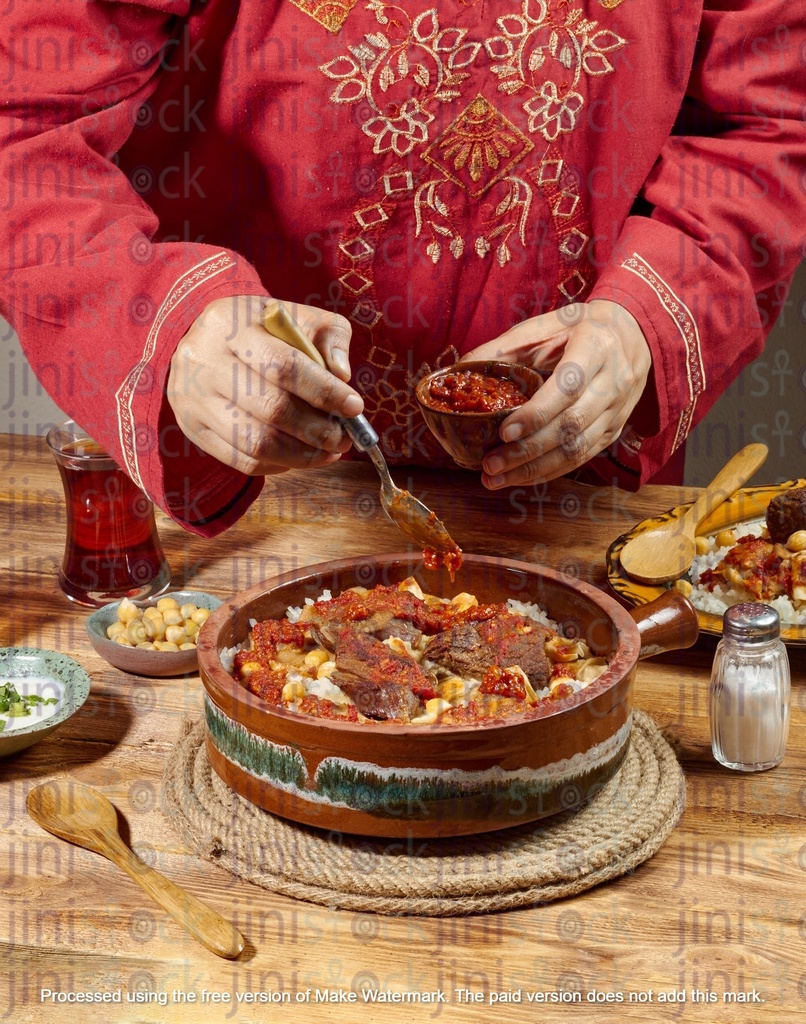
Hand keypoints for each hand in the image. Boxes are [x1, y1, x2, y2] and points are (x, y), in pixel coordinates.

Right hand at [167, 296, 363, 475]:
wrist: (200, 342)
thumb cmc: (260, 331)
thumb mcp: (294, 317)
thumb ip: (328, 336)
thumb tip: (342, 375)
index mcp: (230, 323)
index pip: (284, 365)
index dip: (324, 391)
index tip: (354, 407)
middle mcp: (203, 361)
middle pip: (270, 408)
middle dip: (317, 429)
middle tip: (344, 438)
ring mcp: (193, 399)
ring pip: (256, 442)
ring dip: (303, 454)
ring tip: (329, 451)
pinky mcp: (193, 429)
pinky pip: (242, 460)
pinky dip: (279, 464)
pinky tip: (300, 456)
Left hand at [464, 300, 650, 487]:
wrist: (632, 335)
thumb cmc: (578, 329)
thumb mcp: (544, 325)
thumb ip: (504, 348)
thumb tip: (461, 371)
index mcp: (596, 346)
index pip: (567, 387)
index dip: (537, 413)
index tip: (504, 432)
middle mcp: (613, 381)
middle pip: (571, 425)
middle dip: (527, 451)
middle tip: (489, 465)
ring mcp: (618, 410)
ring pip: (577, 449)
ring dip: (534, 469)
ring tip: (496, 479)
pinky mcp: (614, 431)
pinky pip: (582, 457)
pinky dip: (549, 471)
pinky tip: (520, 478)